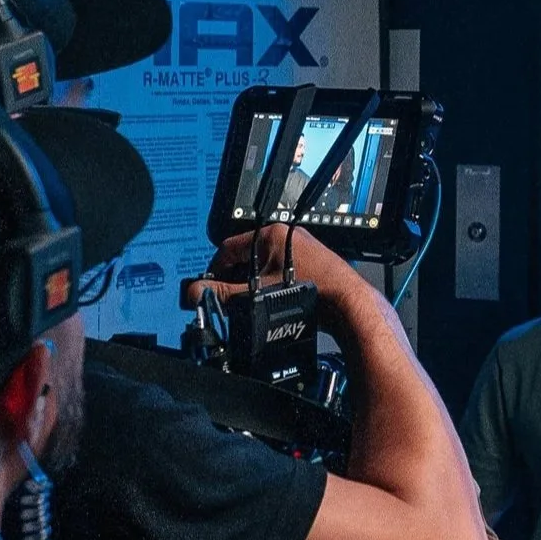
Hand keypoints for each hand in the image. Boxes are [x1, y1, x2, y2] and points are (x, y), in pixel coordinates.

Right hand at [201, 221, 371, 312]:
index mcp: (271, 234)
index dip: (215, 270)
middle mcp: (287, 237)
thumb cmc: (309, 292)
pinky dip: (272, 288)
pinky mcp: (311, 266)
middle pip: (247, 258)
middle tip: (229, 300)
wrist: (347, 305)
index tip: (209, 288)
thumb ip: (224, 292)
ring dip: (254, 286)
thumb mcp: (257, 293)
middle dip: (236, 280)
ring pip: (264, 268)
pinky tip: (272, 305)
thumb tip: (194, 292)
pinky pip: (281, 275)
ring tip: (252, 305)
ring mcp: (301, 250)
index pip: (229, 248)